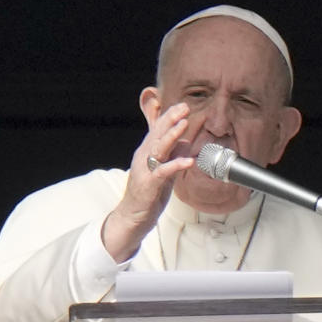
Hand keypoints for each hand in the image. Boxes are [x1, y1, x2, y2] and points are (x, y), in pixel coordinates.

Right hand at [101, 101, 194, 262]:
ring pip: (158, 148)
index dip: (170, 116)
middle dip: (170, 119)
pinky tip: (188, 161)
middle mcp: (144, 156)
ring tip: (183, 124)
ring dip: (171, 135)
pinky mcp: (149, 184)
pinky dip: (176, 164)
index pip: (158, 129)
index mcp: (147, 151)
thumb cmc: (149, 192)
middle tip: (183, 107)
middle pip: (157, 133)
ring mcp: (145, 170)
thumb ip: (172, 154)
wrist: (133, 215)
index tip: (183, 105)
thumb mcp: (162, 168)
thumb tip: (185, 141)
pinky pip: (163, 172)